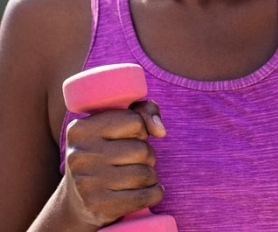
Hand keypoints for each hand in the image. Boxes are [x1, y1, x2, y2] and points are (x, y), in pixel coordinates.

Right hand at [63, 100, 165, 226]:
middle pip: (141, 149)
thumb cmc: (107, 152)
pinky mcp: (98, 206)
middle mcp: (78, 155)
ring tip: (136, 176)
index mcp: (79, 129)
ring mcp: (86, 183)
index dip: (140, 130)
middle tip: (133, 161)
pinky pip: (146, 196)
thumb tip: (160, 131)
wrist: (78, 200)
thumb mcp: (117, 123)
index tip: (128, 138)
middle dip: (147, 155)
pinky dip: (155, 193)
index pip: (134, 121)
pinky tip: (146, 192)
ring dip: (150, 175)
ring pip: (145, 173)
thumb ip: (143, 111)